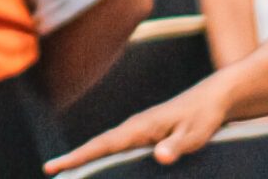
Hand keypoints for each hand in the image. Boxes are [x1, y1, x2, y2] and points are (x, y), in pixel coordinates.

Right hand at [43, 75, 233, 172]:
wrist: (216, 97)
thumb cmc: (205, 115)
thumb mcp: (195, 134)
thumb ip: (177, 146)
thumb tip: (160, 157)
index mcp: (141, 127)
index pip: (103, 145)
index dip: (79, 156)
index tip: (55, 167)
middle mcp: (135, 126)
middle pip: (98, 145)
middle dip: (75, 158)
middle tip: (51, 171)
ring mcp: (140, 129)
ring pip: (107, 145)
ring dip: (87, 156)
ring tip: (67, 169)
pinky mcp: (147, 132)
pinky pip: (119, 145)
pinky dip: (103, 154)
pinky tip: (100, 164)